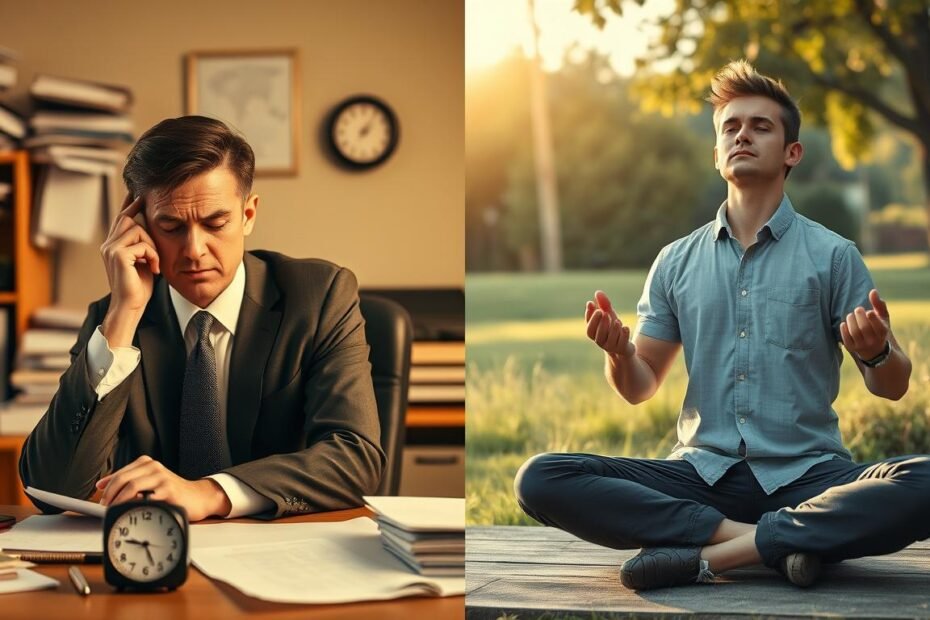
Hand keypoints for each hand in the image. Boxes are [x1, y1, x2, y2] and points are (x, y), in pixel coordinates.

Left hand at [95, 455, 230, 521]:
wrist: (198, 497)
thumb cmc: (171, 491)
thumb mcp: (149, 482)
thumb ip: (127, 481)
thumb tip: (101, 485)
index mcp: (146, 463)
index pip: (119, 474)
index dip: (107, 488)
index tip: (102, 501)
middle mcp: (153, 466)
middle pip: (123, 479)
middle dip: (110, 495)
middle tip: (106, 508)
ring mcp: (161, 477)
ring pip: (132, 486)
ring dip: (119, 501)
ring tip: (115, 511)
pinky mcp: (168, 489)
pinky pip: (146, 498)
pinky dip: (136, 505)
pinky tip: (133, 511)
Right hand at [100, 194, 160, 314]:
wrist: (131, 306)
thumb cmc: (139, 287)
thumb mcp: (143, 261)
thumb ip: (143, 245)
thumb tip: (151, 228)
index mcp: (113, 245)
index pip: (121, 218)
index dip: (130, 204)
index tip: (138, 191)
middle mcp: (108, 244)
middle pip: (127, 217)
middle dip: (144, 219)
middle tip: (153, 223)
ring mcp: (110, 249)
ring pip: (137, 229)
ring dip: (152, 246)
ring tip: (154, 262)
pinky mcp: (117, 255)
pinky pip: (142, 244)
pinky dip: (153, 255)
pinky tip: (154, 268)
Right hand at [585, 290, 634, 358]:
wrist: (623, 347)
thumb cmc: (613, 328)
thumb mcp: (609, 315)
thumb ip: (603, 304)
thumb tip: (597, 292)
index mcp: (595, 333)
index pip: (589, 326)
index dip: (588, 315)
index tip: (590, 303)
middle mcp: (600, 341)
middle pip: (597, 334)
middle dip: (599, 322)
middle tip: (602, 312)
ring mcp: (610, 346)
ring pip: (609, 339)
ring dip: (613, 329)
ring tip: (617, 321)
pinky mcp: (621, 349)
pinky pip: (621, 343)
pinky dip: (624, 335)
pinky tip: (625, 328)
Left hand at [840, 288, 889, 360]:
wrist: (874, 351)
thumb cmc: (878, 329)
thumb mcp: (883, 318)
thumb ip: (879, 304)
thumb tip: (873, 291)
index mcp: (883, 333)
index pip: (879, 327)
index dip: (873, 318)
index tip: (868, 312)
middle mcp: (873, 341)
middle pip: (864, 328)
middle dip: (859, 316)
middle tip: (858, 309)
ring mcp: (862, 346)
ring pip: (854, 332)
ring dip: (850, 320)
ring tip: (851, 315)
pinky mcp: (852, 348)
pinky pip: (846, 338)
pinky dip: (844, 329)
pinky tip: (845, 323)